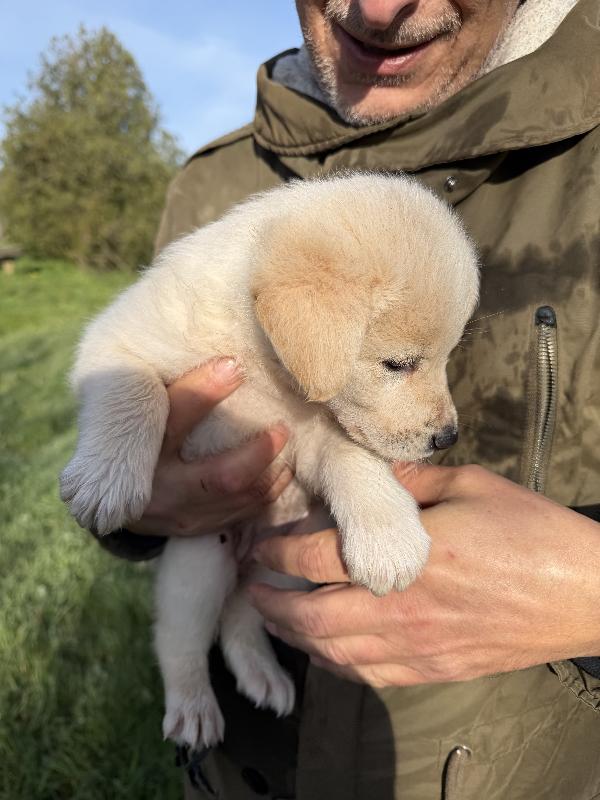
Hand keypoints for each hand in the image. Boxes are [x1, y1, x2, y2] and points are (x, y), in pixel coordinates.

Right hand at [127, 358, 291, 535]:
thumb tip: (230, 363)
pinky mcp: (197, 530)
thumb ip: (183, 392)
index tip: (235, 365)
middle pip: (222, 477)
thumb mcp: (147, 414)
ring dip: (271, 475)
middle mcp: (161, 489)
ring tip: (286, 451)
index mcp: (142, 451)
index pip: (176, 417)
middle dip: (260, 452)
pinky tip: (278, 474)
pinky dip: (265, 494)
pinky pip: (241, 515)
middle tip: (282, 428)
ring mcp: (181, 516)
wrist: (112, 496)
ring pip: (240, 499)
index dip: (206, 390)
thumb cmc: (137, 442)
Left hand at [249, 464, 599, 686]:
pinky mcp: (436, 669)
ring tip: (276, 617)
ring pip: (335, 654)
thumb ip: (410, 480)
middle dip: (271, 602)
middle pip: (314, 616)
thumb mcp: (469, 486)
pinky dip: (335, 664)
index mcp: (411, 555)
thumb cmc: (531, 533)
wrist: (584, 593)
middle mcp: (405, 607)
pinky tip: (325, 650)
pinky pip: (370, 675)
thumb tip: (372, 473)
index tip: (259, 543)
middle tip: (251, 586)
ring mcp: (420, 646)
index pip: (319, 557)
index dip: (278, 550)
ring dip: (296, 636)